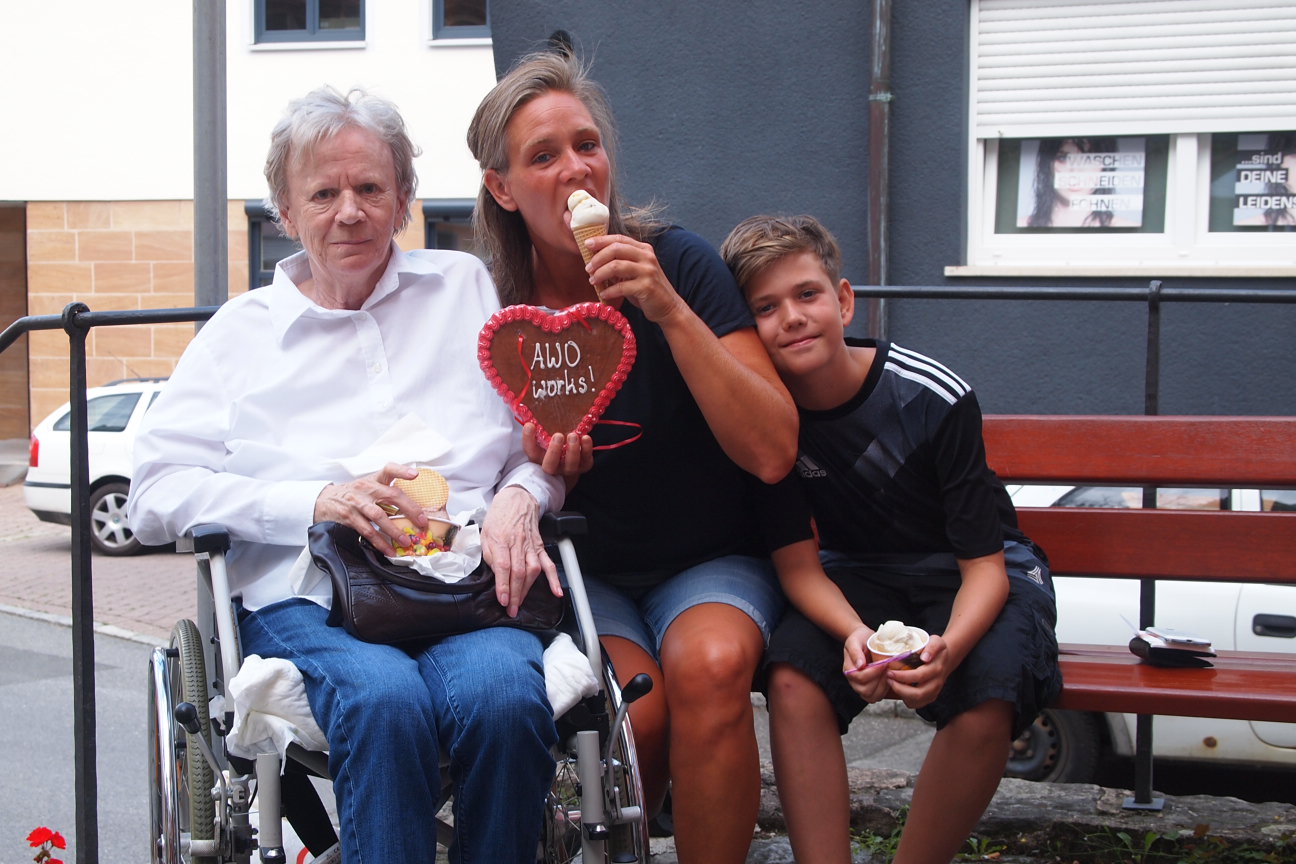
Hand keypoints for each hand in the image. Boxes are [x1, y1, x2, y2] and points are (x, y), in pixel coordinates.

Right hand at [313, 463, 422, 556]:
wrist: (324, 500)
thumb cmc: (353, 494)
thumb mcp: (368, 485)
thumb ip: (386, 490)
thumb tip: (413, 506)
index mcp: (374, 480)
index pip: (389, 469)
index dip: (402, 471)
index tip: (415, 475)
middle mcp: (367, 489)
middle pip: (392, 495)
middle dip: (410, 508)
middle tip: (422, 521)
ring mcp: (357, 503)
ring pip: (379, 516)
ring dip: (394, 530)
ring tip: (406, 541)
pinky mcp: (349, 517)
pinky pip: (367, 531)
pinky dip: (379, 542)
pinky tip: (388, 550)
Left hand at [481, 485, 560, 616]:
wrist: (517, 500)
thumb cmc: (499, 517)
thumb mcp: (485, 533)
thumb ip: (488, 554)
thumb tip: (494, 573)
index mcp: (501, 540)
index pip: (503, 566)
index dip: (503, 585)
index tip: (503, 600)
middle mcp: (517, 544)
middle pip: (518, 572)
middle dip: (515, 594)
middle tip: (511, 609)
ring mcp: (531, 546)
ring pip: (532, 571)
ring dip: (527, 590)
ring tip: (521, 603)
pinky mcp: (540, 547)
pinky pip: (548, 564)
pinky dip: (553, 579)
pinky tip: (556, 591)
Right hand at [522, 423, 593, 485]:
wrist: (571, 459)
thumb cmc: (555, 443)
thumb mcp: (545, 436)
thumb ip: (539, 428)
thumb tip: (530, 411)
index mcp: (539, 458)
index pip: (530, 451)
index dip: (528, 440)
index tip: (530, 425)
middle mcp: (553, 466)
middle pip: (549, 465)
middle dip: (553, 451)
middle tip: (558, 436)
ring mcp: (568, 468)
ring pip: (570, 465)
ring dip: (572, 450)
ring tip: (573, 435)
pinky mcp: (584, 466)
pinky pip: (586, 461)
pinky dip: (587, 449)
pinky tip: (585, 438)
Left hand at [584, 233, 687, 323]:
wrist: (668, 307)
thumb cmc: (647, 289)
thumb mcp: (636, 270)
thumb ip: (622, 262)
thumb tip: (595, 259)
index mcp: (644, 249)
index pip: (619, 239)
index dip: (601, 240)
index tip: (587, 244)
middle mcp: (647, 257)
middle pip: (616, 249)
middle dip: (598, 258)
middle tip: (588, 268)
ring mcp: (648, 271)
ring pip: (616, 266)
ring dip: (600, 273)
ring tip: (593, 281)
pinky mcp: (647, 287)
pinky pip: (621, 286)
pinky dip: (609, 291)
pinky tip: (603, 294)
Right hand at [842, 626, 890, 701]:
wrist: (864, 639)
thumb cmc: (860, 639)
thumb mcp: (855, 640)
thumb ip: (856, 652)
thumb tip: (860, 665)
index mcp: (848, 669)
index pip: (859, 677)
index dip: (874, 672)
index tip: (884, 662)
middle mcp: (853, 681)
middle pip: (865, 690)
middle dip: (879, 680)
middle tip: (888, 668)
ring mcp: (861, 686)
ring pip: (871, 697)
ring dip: (883, 687)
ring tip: (889, 674)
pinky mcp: (869, 689)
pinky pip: (876, 697)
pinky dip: (884, 691)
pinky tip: (888, 679)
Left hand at [883, 633, 950, 709]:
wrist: (944, 659)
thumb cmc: (935, 648)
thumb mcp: (936, 641)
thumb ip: (932, 647)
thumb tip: (925, 657)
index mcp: (937, 668)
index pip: (920, 676)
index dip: (903, 676)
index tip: (890, 671)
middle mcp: (937, 682)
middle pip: (919, 693)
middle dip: (900, 688)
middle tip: (888, 679)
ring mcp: (934, 691)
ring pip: (917, 701)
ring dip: (901, 694)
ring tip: (891, 683)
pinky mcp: (930, 697)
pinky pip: (917, 704)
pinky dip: (906, 700)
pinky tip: (899, 690)